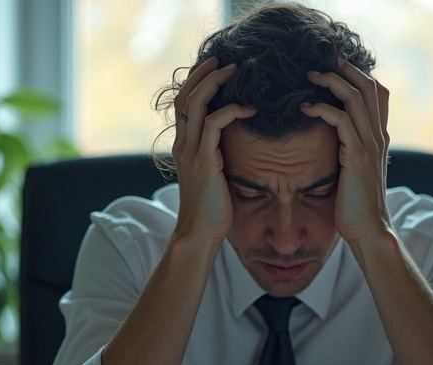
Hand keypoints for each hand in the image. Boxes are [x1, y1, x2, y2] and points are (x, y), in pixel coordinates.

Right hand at [172, 57, 255, 243]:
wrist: (199, 235)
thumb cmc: (212, 211)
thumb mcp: (214, 178)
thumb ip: (218, 157)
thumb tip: (235, 146)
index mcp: (184, 147)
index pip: (184, 104)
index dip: (197, 83)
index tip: (215, 68)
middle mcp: (183, 145)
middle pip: (185, 96)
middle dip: (203, 74)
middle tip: (224, 60)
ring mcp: (191, 152)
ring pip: (195, 104)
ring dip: (215, 83)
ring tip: (235, 71)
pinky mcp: (204, 161)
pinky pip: (213, 124)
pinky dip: (230, 110)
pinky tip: (249, 108)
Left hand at [301, 59, 391, 244]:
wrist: (368, 231)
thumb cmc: (355, 205)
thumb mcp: (354, 171)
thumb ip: (348, 149)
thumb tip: (331, 138)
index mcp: (378, 137)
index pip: (377, 92)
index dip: (357, 74)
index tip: (332, 67)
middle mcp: (378, 136)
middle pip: (369, 85)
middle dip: (344, 68)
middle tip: (318, 62)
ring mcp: (370, 144)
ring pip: (356, 96)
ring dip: (331, 81)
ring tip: (309, 76)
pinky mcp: (358, 156)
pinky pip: (342, 119)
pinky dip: (323, 108)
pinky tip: (305, 107)